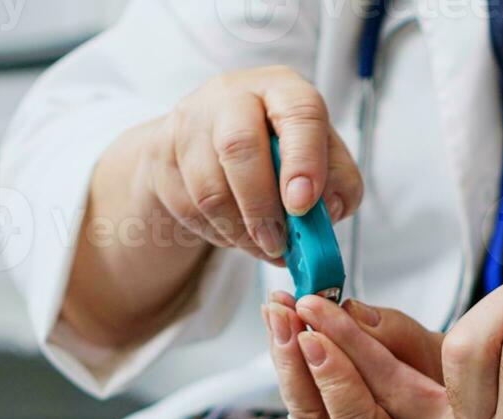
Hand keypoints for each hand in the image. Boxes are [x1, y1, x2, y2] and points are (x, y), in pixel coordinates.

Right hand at [141, 66, 362, 261]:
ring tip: (261, 245)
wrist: (208, 144)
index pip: (299, 113)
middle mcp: (233, 95)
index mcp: (282, 89)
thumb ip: (339, 183)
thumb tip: (329, 212)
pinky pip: (189, 207)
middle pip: (240, 147)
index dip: (304, 161)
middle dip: (262, 206)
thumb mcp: (321, 157)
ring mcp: (191, 122)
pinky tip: (234, 232)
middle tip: (277, 243)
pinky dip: (218, 232)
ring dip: (239, 230)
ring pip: (209, 189)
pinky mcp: (163, 152)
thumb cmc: (276, 149)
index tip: (304, 204)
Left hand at [264, 292, 439, 418]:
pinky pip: (298, 397)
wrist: (446, 400)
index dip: (334, 374)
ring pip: (298, 406)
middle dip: (295, 359)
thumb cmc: (449, 382)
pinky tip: (279, 321)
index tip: (315, 328)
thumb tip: (350, 314)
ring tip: (275, 308)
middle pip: (315, 417)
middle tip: (284, 312)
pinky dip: (287, 356)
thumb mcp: (438, 354)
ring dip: (282, 353)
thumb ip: (396, 336)